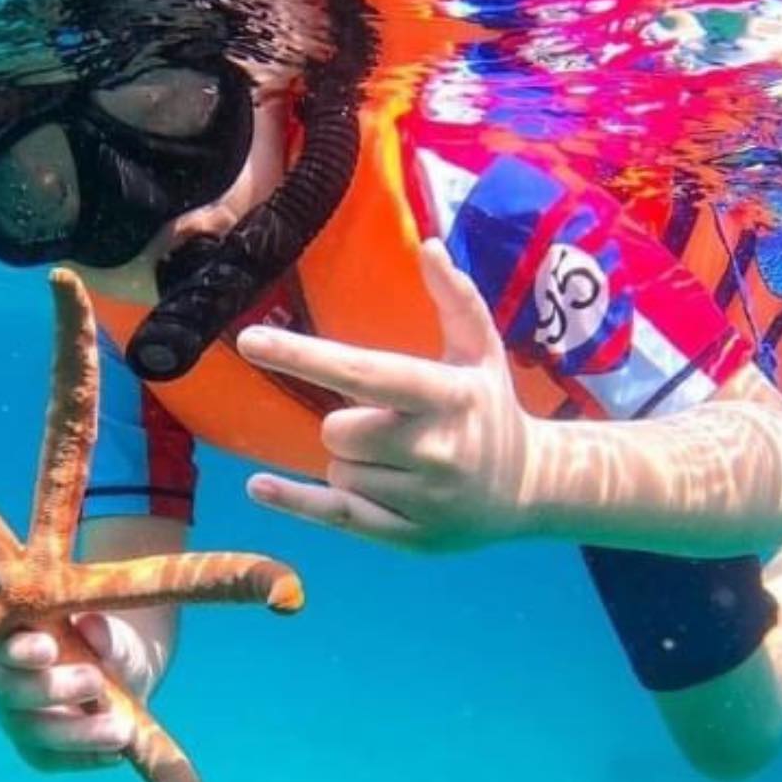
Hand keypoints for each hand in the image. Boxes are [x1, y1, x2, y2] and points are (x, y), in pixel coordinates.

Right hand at [0, 613, 161, 771]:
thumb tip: (92, 627)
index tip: (51, 648)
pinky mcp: (35, 749)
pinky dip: (85, 757)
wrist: (122, 679)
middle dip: (51, 688)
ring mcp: (16, 717)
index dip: (23, 650)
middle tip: (96, 682)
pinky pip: (51, 758)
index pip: (5, 644)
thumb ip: (105, 633)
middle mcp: (4, 678)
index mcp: (13, 637)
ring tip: (120, 730)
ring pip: (30, 730)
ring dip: (76, 732)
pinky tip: (116, 753)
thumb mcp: (115, 634)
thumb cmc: (107, 644)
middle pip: (9, 689)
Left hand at [237, 238, 542, 551]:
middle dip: (349, 425)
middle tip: (387, 426)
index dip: (303, 355)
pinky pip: (333, 515)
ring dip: (353, 462)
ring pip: (337, 471)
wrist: (531, 488)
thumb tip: (428, 245)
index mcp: (447, 396)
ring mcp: (420, 498)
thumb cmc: (491, 408)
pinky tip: (258, 486)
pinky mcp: (406, 536)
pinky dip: (295, 500)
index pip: (363, 372)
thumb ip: (455, 298)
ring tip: (399, 462)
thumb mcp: (482, 350)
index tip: (249, 340)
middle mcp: (433, 449)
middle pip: (337, 431)